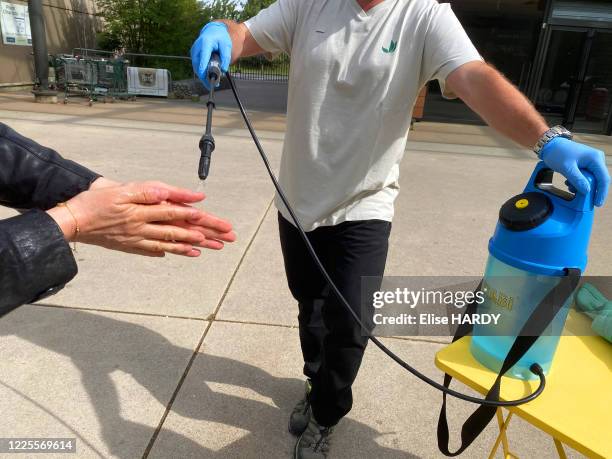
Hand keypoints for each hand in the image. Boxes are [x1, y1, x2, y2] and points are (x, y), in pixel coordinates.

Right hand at [47, 182, 225, 256]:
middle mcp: (145, 227)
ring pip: (174, 241)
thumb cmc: (95, 200)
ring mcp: (140, 238)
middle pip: (182, 228)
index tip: (217, 219)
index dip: (197, 215)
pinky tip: (191, 252)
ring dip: (198, 243)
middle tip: (229, 236)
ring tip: (217, 245)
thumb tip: (174, 194)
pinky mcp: (135, 245)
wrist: (73, 221)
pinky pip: (160, 249)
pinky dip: (177, 251)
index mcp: (142, 210)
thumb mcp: (120, 189)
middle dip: (208, 232)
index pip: (176, 211)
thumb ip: (149, 191)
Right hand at [191, 21, 231, 88]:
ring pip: (196, 67)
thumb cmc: (220, 38)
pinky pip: (197, 66)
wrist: (213, 31)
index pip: (203, 58)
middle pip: (198, 65)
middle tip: (213, 85)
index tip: (206, 79)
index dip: (204, 69)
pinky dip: (202, 73)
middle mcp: (197, 47)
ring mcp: (194, 52)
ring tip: (212, 84)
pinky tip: (208, 78)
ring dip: (203, 76)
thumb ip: (226, 57)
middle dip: (204, 77)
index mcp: (205, 43)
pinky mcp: (194, 55)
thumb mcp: (227, 46)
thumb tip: (223, 70)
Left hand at [541, 137, 609, 206]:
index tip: (597, 203)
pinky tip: (569, 183)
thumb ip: (577, 180)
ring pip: (592, 179)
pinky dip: (578, 182)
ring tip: (569, 187)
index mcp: (595, 159)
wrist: (550, 145)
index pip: (603, 179)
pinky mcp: (585, 164)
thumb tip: (587, 191)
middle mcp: (597, 159)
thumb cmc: (558, 154)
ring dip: (582, 186)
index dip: (601, 192)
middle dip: (589, 189)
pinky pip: (586, 176)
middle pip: (599, 180)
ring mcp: (592, 161)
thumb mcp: (567, 168)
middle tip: (579, 197)